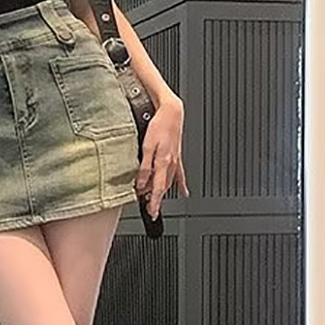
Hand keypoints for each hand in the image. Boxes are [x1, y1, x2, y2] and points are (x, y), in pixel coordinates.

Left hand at [136, 95, 188, 219]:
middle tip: (150, 212)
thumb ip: (145, 167)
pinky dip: (181, 184)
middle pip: (163, 188)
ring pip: (169, 182)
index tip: (151, 213)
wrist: (172, 111)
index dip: (154, 202)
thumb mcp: (147, 146)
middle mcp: (171, 164)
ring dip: (162, 193)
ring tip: (156, 202)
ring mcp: (175, 160)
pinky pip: (180, 174)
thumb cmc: (159, 125)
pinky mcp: (177, 155)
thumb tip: (141, 183)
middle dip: (156, 200)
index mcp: (163, 163)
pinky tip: (184, 192)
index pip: (157, 189)